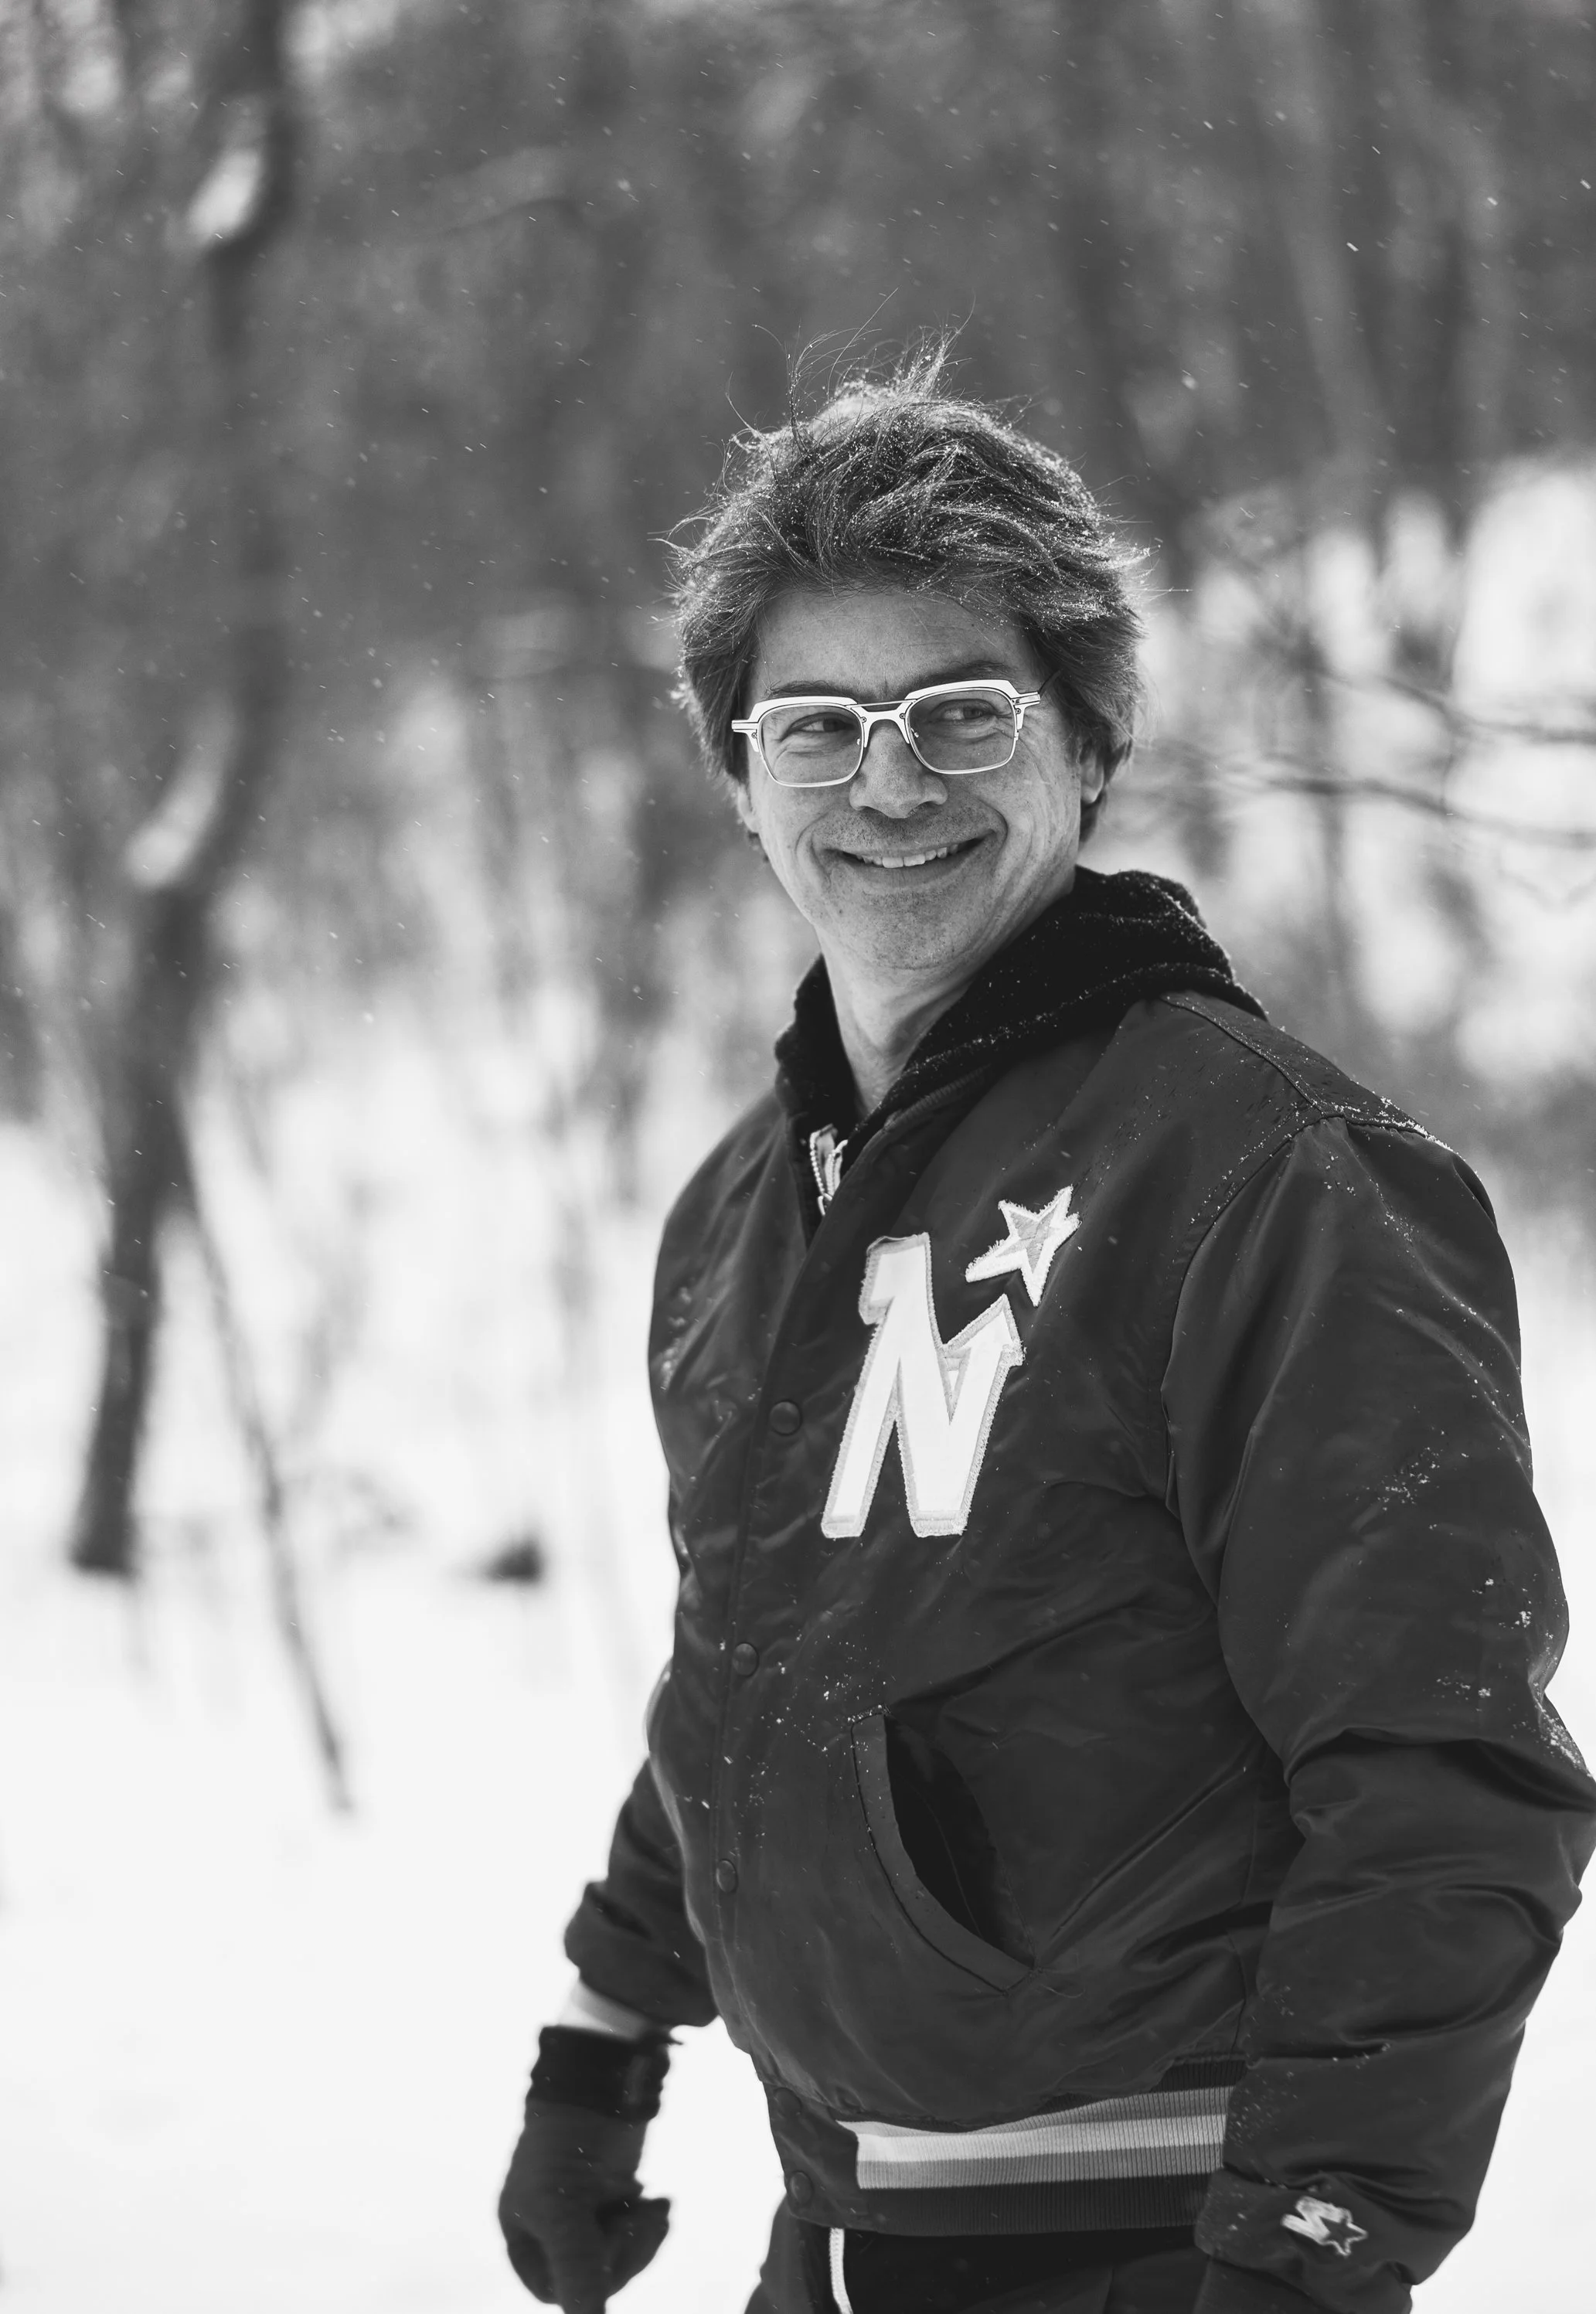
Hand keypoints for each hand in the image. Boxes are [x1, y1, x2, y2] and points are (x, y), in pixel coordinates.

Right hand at [498, 2099, 669, 2311]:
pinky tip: (660, 2201)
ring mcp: (585, 2211)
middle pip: (591, 2274)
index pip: (554, 2288)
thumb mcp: (565, 2205)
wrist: (605, 2079)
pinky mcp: (614, 2195)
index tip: (612, 2241)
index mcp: (523, 2230)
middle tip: (639, 2217)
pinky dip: (649, 2222)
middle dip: (622, 2252)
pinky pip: (633, 2231)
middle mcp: (550, 2226)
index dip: (586, 2280)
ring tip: (655, 2207)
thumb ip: (576, 2266)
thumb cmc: (571, 2140)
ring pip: (618, 2255)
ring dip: (641, 2238)